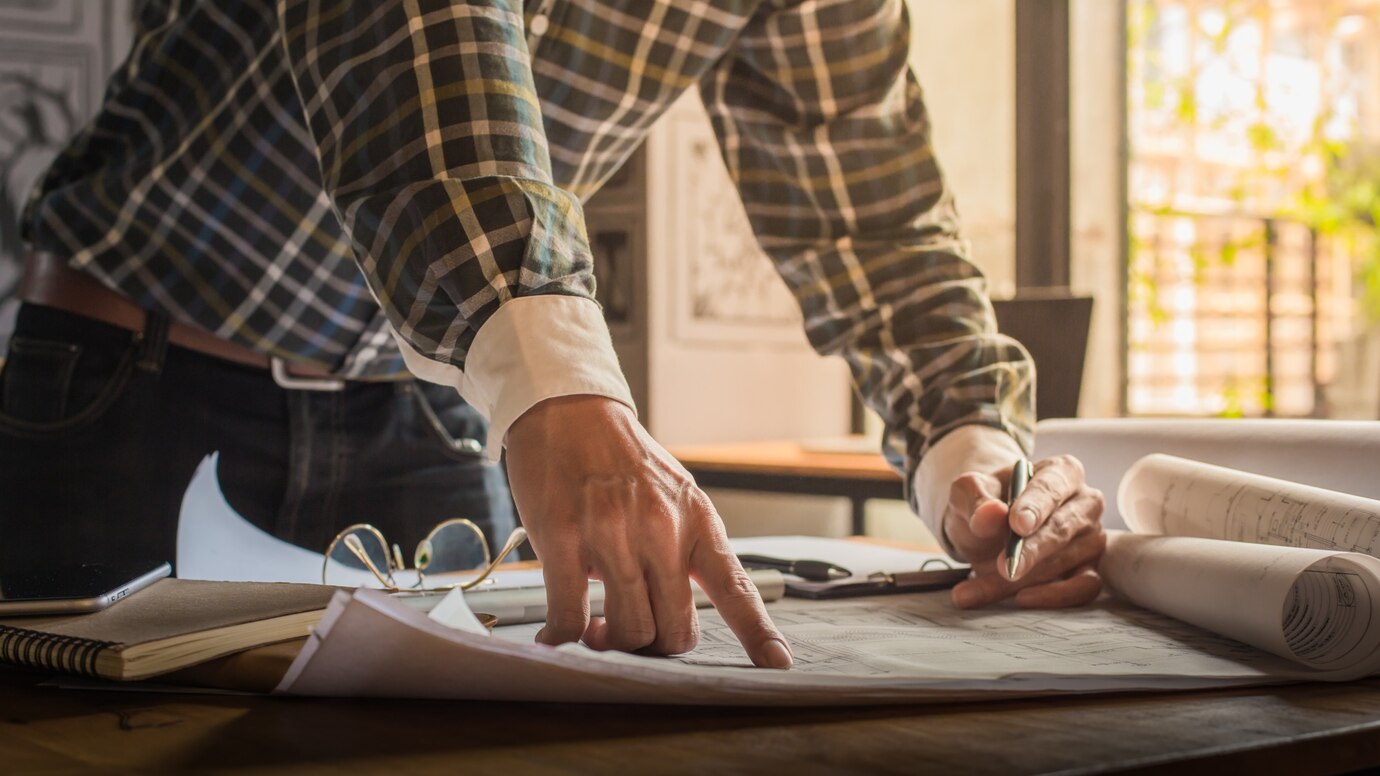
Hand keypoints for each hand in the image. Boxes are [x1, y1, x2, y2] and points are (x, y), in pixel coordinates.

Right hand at [504, 395, 791, 667]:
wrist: (570, 410)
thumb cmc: (623, 459)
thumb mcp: (676, 495)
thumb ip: (685, 549)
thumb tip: (676, 611)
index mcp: (697, 520)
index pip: (736, 587)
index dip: (757, 633)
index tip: (777, 665)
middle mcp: (660, 529)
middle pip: (674, 629)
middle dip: (655, 647)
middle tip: (634, 635)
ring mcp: (611, 534)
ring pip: (628, 630)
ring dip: (610, 643)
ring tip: (595, 629)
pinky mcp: (562, 538)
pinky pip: (570, 616)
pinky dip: (562, 637)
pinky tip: (554, 634)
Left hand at [943, 454, 1105, 608]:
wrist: (986, 529)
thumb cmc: (985, 502)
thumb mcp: (968, 492)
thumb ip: (976, 499)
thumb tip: (990, 513)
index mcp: (1061, 471)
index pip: (1051, 487)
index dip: (1034, 507)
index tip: (1016, 525)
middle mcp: (1084, 503)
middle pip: (1062, 528)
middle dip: (1030, 550)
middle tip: (1003, 566)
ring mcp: (1091, 538)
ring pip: (1063, 563)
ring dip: (1020, 580)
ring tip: (975, 590)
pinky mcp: (1090, 570)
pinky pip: (1082, 588)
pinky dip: (1051, 597)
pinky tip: (1019, 600)